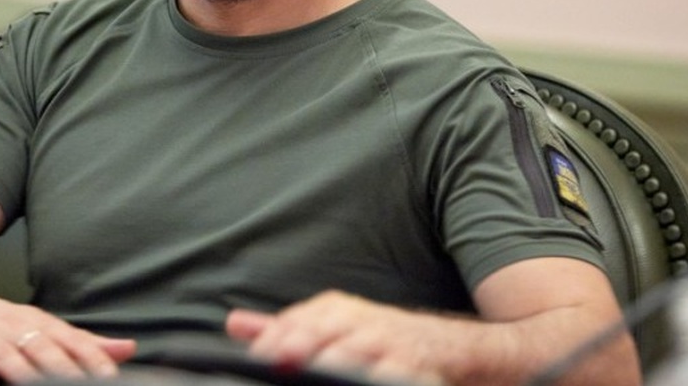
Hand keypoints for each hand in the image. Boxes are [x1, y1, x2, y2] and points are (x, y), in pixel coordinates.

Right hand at [0, 283, 136, 385]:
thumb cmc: (1, 324)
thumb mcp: (42, 328)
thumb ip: (83, 344)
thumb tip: (127, 349)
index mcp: (39, 325)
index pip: (72, 342)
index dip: (92, 359)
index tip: (110, 377)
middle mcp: (14, 330)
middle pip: (43, 349)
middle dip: (63, 370)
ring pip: (7, 357)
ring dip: (23, 373)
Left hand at [226, 290, 447, 385]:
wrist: (453, 346)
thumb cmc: (380, 339)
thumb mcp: (331, 326)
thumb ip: (283, 329)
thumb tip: (234, 325)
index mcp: (331, 310)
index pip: (292, 323)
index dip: (273, 342)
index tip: (259, 359)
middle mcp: (356, 321)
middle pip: (316, 335)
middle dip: (297, 349)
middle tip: (280, 364)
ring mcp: (385, 344)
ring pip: (350, 355)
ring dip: (332, 364)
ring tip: (320, 373)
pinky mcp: (412, 368)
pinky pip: (391, 375)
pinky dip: (377, 378)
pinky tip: (364, 380)